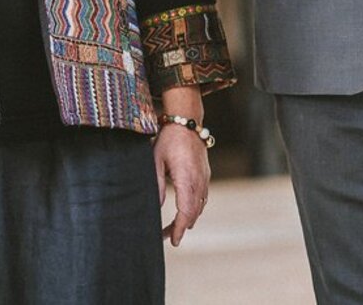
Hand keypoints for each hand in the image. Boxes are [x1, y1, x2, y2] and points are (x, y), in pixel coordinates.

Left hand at [155, 118, 210, 246]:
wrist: (186, 121)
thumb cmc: (168, 140)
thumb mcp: (156, 161)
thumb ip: (157, 185)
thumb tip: (156, 206)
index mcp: (187, 178)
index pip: (186, 212)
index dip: (180, 229)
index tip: (174, 241)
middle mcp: (199, 180)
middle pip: (194, 213)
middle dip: (182, 228)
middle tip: (167, 237)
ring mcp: (205, 178)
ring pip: (200, 206)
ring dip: (189, 219)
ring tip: (173, 228)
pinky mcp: (205, 174)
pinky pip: (203, 197)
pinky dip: (195, 208)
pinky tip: (184, 211)